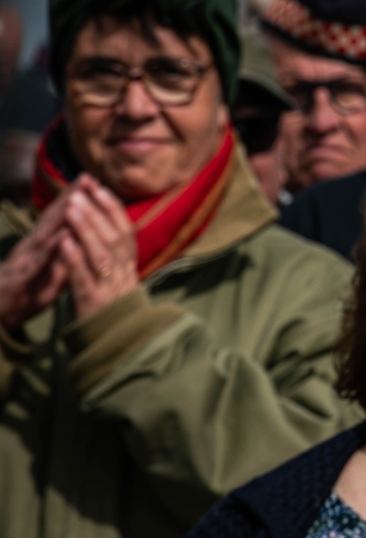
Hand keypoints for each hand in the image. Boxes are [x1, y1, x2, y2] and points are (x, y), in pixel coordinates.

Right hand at [0, 184, 73, 330]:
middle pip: (54, 218)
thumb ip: (66, 252)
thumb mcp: (53, 268)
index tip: (93, 181)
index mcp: (44, 244)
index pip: (62, 217)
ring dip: (60, 215)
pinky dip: (52, 247)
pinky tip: (63, 235)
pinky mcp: (23, 275)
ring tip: (76, 197)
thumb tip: (83, 238)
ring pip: (46, 233)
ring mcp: (27, 258)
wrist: (2, 311)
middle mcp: (35, 246)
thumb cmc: (29, 288)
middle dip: (71, 197)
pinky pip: (39, 260)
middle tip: (86, 177)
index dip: (77, 199)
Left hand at [59, 174, 138, 320]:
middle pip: (115, 239)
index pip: (126, 233)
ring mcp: (110, 290)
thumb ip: (115, 258)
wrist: (115, 349)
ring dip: (86, 229)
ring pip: (101, 254)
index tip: (99, 188)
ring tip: (71, 208)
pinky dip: (74, 258)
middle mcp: (124, 276)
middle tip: (80, 192)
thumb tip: (109, 227)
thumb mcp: (119, 282)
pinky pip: (84, 278)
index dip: (114, 210)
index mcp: (130, 269)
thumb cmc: (111, 313)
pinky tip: (64, 241)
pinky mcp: (93, 305)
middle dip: (97, 213)